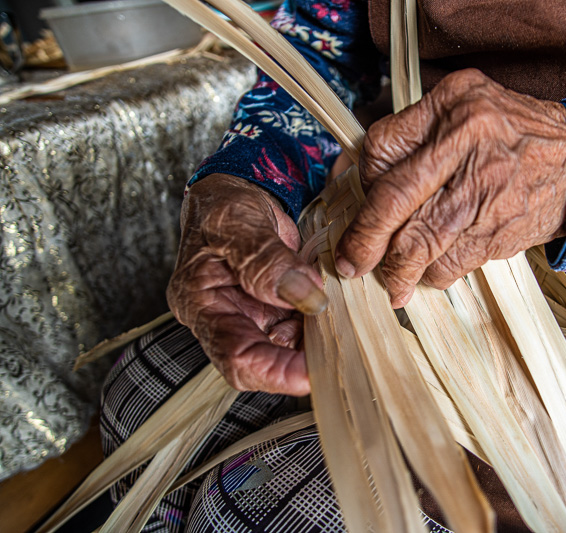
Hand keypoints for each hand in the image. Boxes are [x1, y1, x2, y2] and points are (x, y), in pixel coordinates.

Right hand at [167, 174, 326, 394]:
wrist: (239, 192)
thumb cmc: (223, 205)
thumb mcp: (238, 224)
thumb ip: (266, 261)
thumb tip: (305, 295)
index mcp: (200, 304)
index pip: (235, 357)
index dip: (274, 373)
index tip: (311, 372)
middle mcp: (226, 318)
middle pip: (265, 362)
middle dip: (302, 362)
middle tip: (339, 353)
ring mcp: (254, 315)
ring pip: (289, 348)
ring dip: (318, 341)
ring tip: (341, 323)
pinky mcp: (277, 307)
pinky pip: (303, 326)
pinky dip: (323, 322)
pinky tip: (338, 311)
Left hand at [334, 69, 565, 307]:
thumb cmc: (513, 132)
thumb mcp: (464, 102)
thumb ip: (413, 130)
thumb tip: (358, 177)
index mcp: (453, 111)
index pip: (383, 152)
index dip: (364, 185)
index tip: (362, 206)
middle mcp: (467, 150)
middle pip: (395, 204)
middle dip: (365, 243)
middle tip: (350, 266)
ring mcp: (485, 196)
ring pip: (420, 244)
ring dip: (396, 271)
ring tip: (389, 284)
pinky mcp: (498, 234)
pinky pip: (450, 266)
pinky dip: (432, 276)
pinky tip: (428, 274)